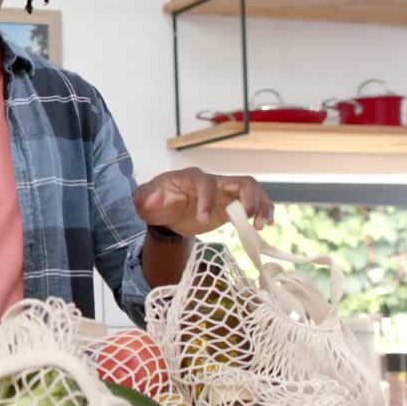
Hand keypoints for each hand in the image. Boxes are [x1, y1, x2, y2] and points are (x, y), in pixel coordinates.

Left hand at [133, 167, 273, 237]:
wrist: (165, 211)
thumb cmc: (155, 202)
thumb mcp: (143, 201)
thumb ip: (145, 198)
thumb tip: (152, 198)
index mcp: (191, 178)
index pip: (206, 184)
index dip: (206, 200)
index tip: (202, 220)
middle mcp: (213, 182)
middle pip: (241, 181)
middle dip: (248, 198)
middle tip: (248, 218)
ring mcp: (225, 193)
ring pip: (253, 190)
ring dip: (262, 205)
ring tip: (261, 226)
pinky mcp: (231, 206)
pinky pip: (254, 204)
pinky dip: (263, 212)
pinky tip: (262, 227)